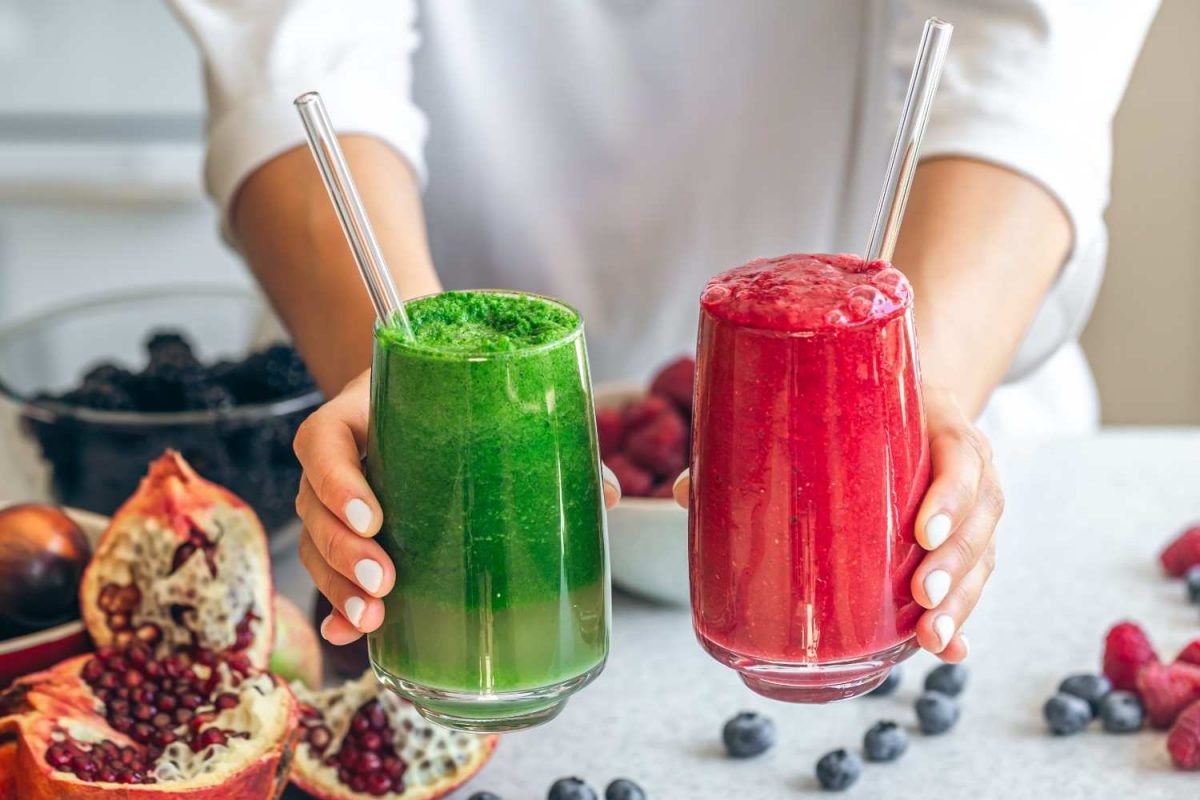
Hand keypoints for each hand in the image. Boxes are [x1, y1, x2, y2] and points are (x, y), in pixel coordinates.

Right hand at [293, 369, 622, 644]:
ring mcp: (333, 501)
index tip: (374, 516)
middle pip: (311, 505)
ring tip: (375, 616)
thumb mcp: (480, 404)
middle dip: (342, 550)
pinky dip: (337, 608)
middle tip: (386, 578)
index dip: (337, 481)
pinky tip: (352, 633)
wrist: (417, 397)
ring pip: (314, 545)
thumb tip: (607, 492)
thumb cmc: (452, 400)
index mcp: (356, 416)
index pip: (321, 441)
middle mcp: (336, 460)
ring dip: (338, 587)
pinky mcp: (344, 537)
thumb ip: (539, 437)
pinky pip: (326, 574)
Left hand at [672, 384, 1002, 663]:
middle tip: (922, 597)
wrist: (905, 396)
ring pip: (982, 552)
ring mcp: (970, 502)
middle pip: (981, 513)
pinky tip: (952, 653)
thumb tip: (680, 493)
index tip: (922, 530)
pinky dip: (965, 618)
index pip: (961, 453)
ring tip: (932, 639)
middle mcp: (964, 461)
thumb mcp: (822, 409)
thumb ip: (754, 444)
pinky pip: (973, 577)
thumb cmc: (855, 406)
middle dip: (955, 561)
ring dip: (963, 600)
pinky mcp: (962, 537)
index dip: (951, 493)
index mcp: (936, 419)